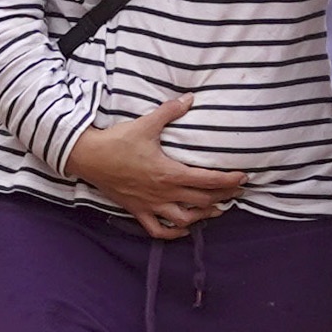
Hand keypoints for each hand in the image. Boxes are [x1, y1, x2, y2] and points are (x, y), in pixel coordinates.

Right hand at [64, 96, 249, 239]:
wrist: (88, 157)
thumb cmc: (118, 141)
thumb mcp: (146, 124)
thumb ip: (170, 111)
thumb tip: (190, 98)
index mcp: (169, 173)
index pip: (208, 180)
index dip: (228, 181)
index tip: (243, 178)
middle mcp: (164, 193)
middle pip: (202, 201)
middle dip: (223, 197)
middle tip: (237, 191)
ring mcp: (150, 205)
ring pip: (184, 219)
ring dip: (203, 217)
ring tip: (217, 210)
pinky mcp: (137, 210)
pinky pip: (158, 229)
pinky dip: (173, 233)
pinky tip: (184, 230)